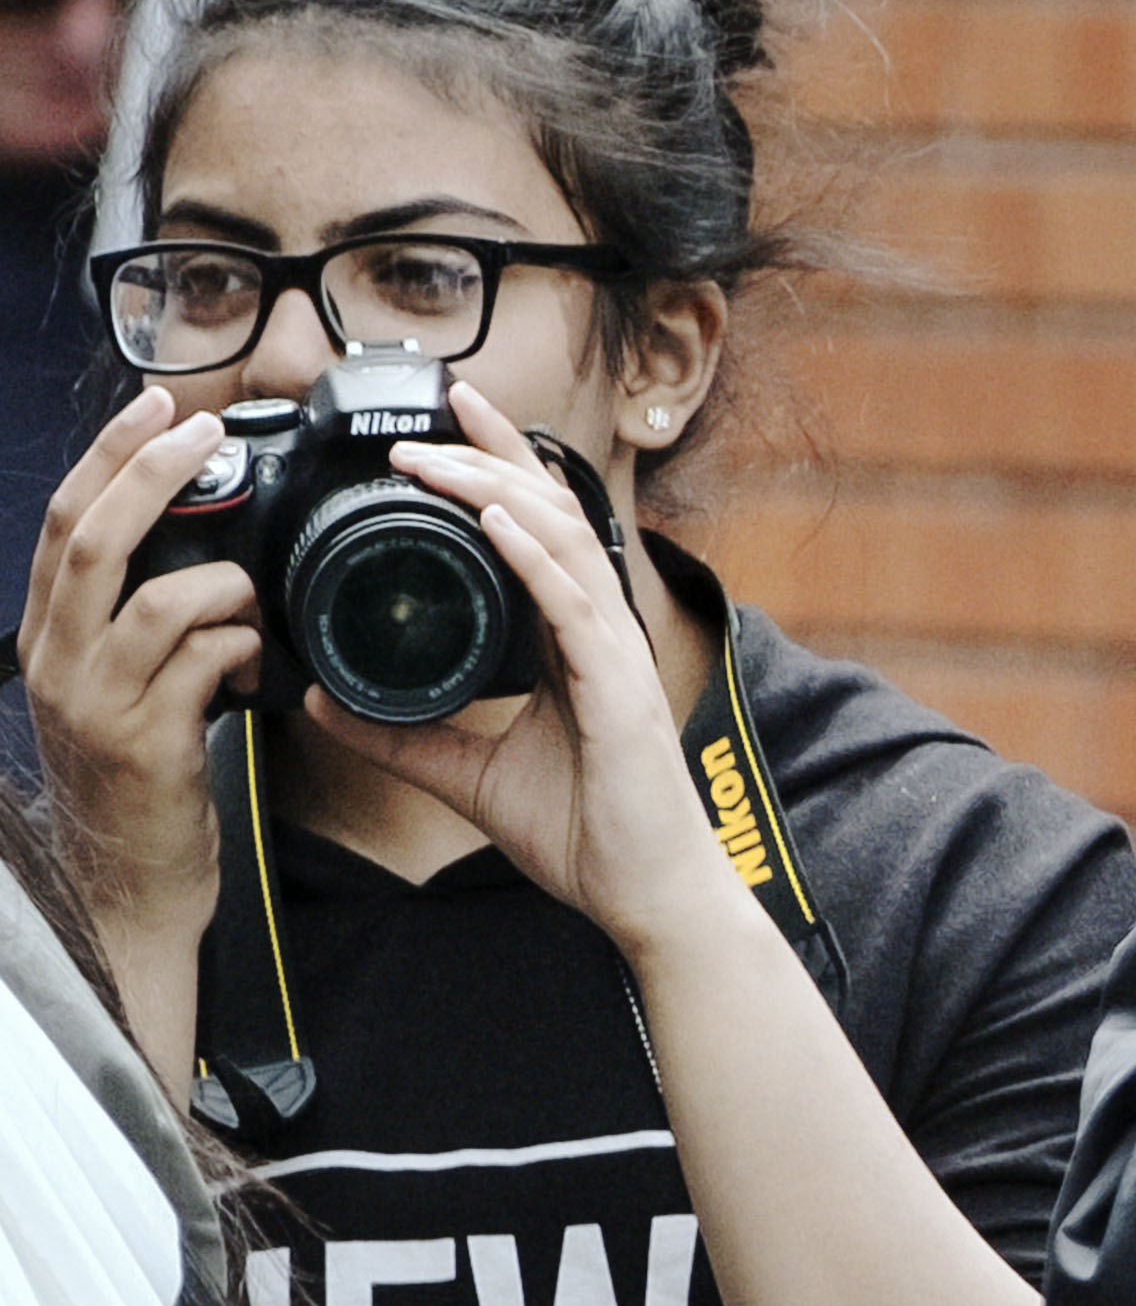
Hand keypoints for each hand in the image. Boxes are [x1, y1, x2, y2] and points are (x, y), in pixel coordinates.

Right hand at [18, 387, 262, 965]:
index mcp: (48, 637)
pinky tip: (256, 669)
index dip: (107, 457)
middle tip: (198, 430)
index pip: (63, 523)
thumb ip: (139, 621)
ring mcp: (92, 701)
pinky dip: (243, 649)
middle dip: (147, 472)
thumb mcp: (117, 685)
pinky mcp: (142, 742)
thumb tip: (201, 549)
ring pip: (160, 599)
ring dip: (225, 587)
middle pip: (92, 540)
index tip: (154, 406)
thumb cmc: (138, 776)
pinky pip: (203, 663)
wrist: (124, 882)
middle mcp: (54, 660)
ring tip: (250, 608)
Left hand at [317, 388, 740, 956]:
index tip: (448, 418)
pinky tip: (498, 524)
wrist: (644, 893)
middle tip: (432, 412)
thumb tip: (320, 703)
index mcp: (570, 640)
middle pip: (552, 511)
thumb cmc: (586, 833)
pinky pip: (574, 605)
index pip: (536, 528)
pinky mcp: (620, 687)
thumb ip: (402, 737)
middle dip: (492, 454)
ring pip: (562, 542)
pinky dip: (536, 559)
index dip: (499, 466)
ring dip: (498, 492)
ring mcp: (613, 653)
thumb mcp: (468, 777)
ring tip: (439, 460)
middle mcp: (598, 631)